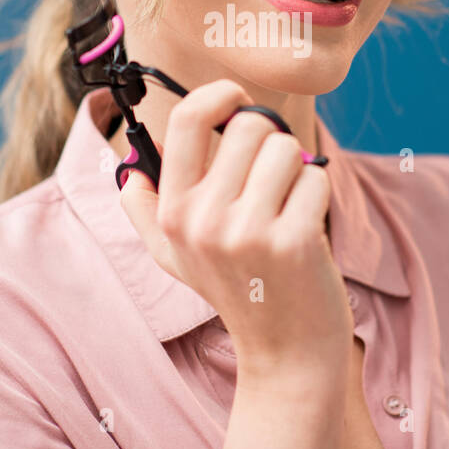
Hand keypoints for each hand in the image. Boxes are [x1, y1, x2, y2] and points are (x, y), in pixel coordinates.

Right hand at [119, 79, 354, 374]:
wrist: (285, 353)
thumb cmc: (236, 292)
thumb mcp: (176, 257)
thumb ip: (147, 212)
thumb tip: (131, 172)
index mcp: (172, 213)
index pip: (187, 120)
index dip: (218, 95)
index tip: (237, 101)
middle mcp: (203, 221)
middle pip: (249, 126)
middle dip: (269, 143)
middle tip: (271, 180)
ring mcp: (248, 232)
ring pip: (286, 148)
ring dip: (295, 171)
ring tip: (286, 209)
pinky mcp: (293, 242)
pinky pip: (315, 178)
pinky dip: (317, 195)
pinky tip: (306, 228)